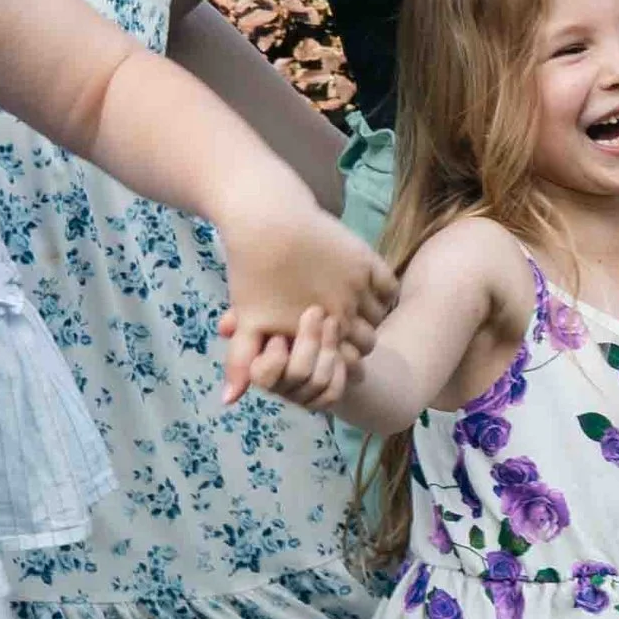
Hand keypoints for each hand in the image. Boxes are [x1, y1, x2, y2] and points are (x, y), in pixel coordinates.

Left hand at [214, 183, 394, 403]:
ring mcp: (357, 286)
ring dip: (370, 316)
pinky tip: (366, 289)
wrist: (264, 217)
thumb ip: (242, 364)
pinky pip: (389, 287)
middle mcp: (342, 314)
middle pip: (369, 343)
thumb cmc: (250, 270)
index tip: (332, 349)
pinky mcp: (366, 259)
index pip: (345, 364)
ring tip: (354, 310)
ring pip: (380, 316)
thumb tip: (229, 402)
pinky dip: (383, 292)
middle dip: (358, 341)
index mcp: (314, 334)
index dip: (340, 361)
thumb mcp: (245, 320)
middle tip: (344, 330)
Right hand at [222, 304, 354, 411]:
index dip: (273, 359)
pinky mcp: (324, 398)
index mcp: (258, 365)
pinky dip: (339, 369)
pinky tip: (343, 345)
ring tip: (332, 320)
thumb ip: (243, 315)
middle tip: (315, 311)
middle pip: (297, 375)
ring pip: (318, 382)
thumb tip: (223, 328)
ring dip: (327, 349)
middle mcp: (279, 386)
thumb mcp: (262, 307)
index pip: (262, 376)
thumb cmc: (283, 309)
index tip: (278, 334)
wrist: (317, 321)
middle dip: (308, 342)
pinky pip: (333, 392)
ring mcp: (302, 395)